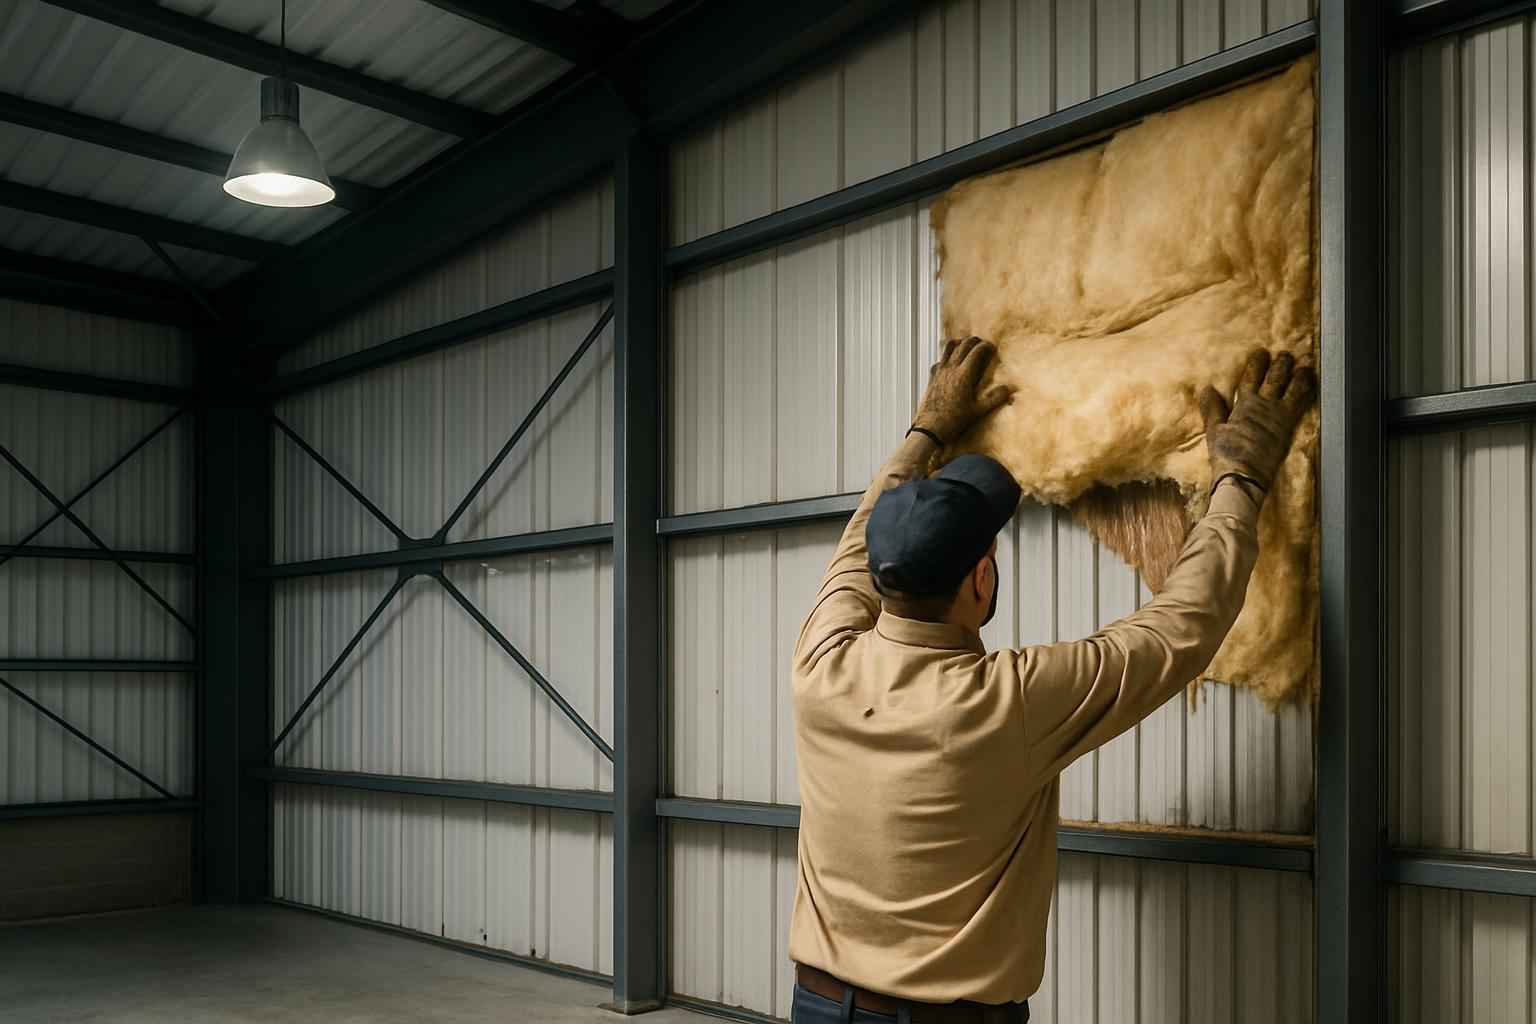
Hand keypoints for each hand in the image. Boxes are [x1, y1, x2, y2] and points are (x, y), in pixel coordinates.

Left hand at [912, 337, 1012, 444]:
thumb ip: (995, 399)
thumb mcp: (978, 411)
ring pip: (948, 349)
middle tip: (981, 343)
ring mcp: (940, 372)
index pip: (976, 352)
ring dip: (958, 343)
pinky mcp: (932, 378)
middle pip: (963, 346)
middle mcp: (951, 369)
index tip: (991, 347)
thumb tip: (1008, 389)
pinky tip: (948, 362)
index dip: (985, 346)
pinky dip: (945, 356)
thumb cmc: (954, 421)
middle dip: (973, 341)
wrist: (930, 428)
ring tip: (965, 344)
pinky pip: (939, 360)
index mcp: (964, 375)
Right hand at [1199, 350, 1315, 495]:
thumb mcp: (1214, 431)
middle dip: (1280, 365)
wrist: (1243, 474)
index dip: (1256, 364)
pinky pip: (1301, 404)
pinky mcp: (1289, 426)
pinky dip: (1307, 392)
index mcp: (1244, 405)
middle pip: (1274, 379)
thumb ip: (1212, 409)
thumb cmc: (1226, 454)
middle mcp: (1263, 405)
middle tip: (1285, 354)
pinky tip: (1311, 386)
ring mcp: (1279, 415)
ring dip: (1298, 375)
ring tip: (1304, 366)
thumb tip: (1207, 389)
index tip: (1261, 353)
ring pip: (1292, 388)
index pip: (1251, 378)